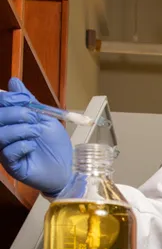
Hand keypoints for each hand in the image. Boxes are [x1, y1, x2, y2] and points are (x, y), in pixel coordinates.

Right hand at [0, 78, 71, 195]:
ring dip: (20, 130)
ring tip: (36, 132)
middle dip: (15, 113)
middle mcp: (4, 136)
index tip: (25, 99)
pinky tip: (32, 147)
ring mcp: (5, 152)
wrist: (69, 167)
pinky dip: (21, 145)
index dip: (7, 100)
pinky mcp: (12, 166)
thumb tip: (14, 81)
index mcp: (9, 123)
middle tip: (33, 117)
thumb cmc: (55, 144)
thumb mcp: (44, 118)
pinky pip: (7, 153)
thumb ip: (29, 101)